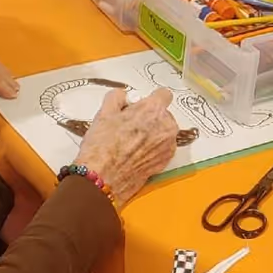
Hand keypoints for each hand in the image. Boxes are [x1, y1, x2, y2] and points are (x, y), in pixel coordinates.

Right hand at [74, 87, 178, 208]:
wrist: (104, 178)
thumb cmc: (103, 144)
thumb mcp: (104, 113)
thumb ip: (117, 97)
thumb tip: (124, 96)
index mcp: (153, 110)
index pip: (164, 94)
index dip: (152, 99)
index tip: (141, 106)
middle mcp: (167, 126)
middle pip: (164, 115)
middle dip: (151, 118)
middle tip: (131, 126)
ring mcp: (169, 145)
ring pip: (164, 132)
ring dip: (153, 134)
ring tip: (132, 143)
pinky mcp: (166, 161)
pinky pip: (163, 148)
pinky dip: (153, 149)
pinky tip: (136, 155)